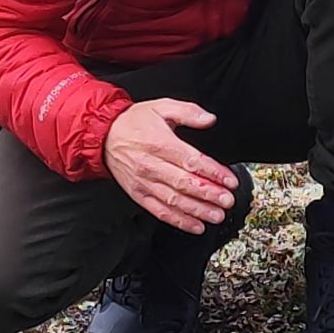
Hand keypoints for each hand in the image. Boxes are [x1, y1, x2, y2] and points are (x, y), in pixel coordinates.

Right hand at [103, 99, 238, 232]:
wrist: (104, 136)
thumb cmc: (134, 122)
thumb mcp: (161, 107)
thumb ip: (188, 112)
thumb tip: (209, 119)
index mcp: (160, 143)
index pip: (192, 160)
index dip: (213, 172)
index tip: (229, 180)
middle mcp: (152, 166)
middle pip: (185, 183)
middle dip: (210, 194)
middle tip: (228, 200)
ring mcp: (145, 183)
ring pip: (175, 201)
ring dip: (198, 211)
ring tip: (217, 215)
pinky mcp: (139, 195)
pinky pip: (160, 211)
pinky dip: (179, 221)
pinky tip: (195, 226)